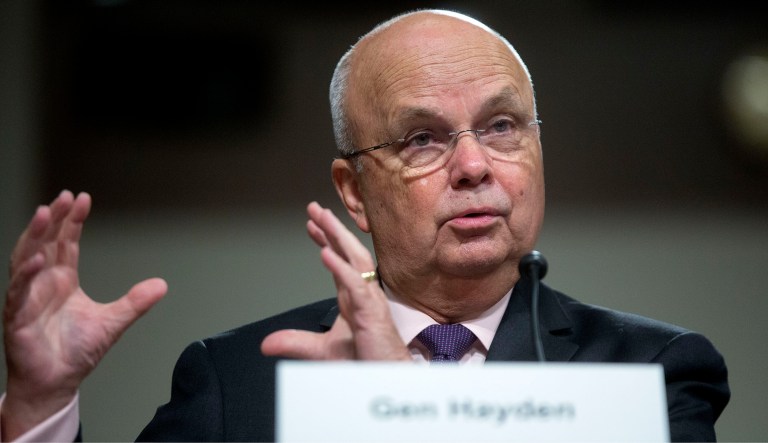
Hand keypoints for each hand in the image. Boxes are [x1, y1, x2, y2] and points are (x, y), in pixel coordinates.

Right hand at [2, 190, 166, 439]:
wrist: (57, 384)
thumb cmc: (75, 353)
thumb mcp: (113, 322)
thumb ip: (135, 302)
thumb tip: (162, 285)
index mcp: (62, 281)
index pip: (66, 243)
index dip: (73, 221)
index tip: (83, 199)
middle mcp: (42, 284)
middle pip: (44, 242)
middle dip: (54, 219)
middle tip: (65, 196)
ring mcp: (27, 299)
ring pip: (26, 259)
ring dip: (34, 236)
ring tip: (46, 213)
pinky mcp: (17, 318)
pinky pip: (18, 292)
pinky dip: (27, 274)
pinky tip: (38, 258)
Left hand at [261, 201, 409, 360]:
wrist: (385, 378)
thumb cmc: (364, 361)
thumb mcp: (320, 351)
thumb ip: (295, 343)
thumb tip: (265, 344)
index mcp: (353, 296)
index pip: (338, 260)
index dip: (325, 240)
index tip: (311, 224)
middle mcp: (363, 292)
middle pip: (347, 252)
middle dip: (331, 228)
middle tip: (313, 208)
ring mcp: (370, 300)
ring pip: (355, 260)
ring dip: (338, 238)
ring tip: (323, 218)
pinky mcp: (372, 313)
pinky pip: (357, 286)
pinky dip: (341, 269)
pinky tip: (325, 254)